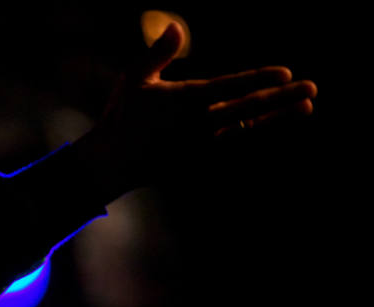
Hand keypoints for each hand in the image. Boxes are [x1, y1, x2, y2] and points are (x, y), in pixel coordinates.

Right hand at [74, 21, 317, 199]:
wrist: (112, 162)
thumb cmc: (122, 116)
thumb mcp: (134, 79)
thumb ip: (158, 54)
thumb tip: (177, 27)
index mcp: (184, 101)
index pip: (229, 88)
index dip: (258, 80)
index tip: (285, 73)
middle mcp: (198, 124)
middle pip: (248, 109)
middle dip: (281, 98)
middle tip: (311, 88)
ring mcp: (203, 144)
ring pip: (248, 127)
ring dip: (279, 117)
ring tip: (306, 107)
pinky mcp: (202, 158)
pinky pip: (237, 141)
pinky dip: (259, 131)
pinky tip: (274, 121)